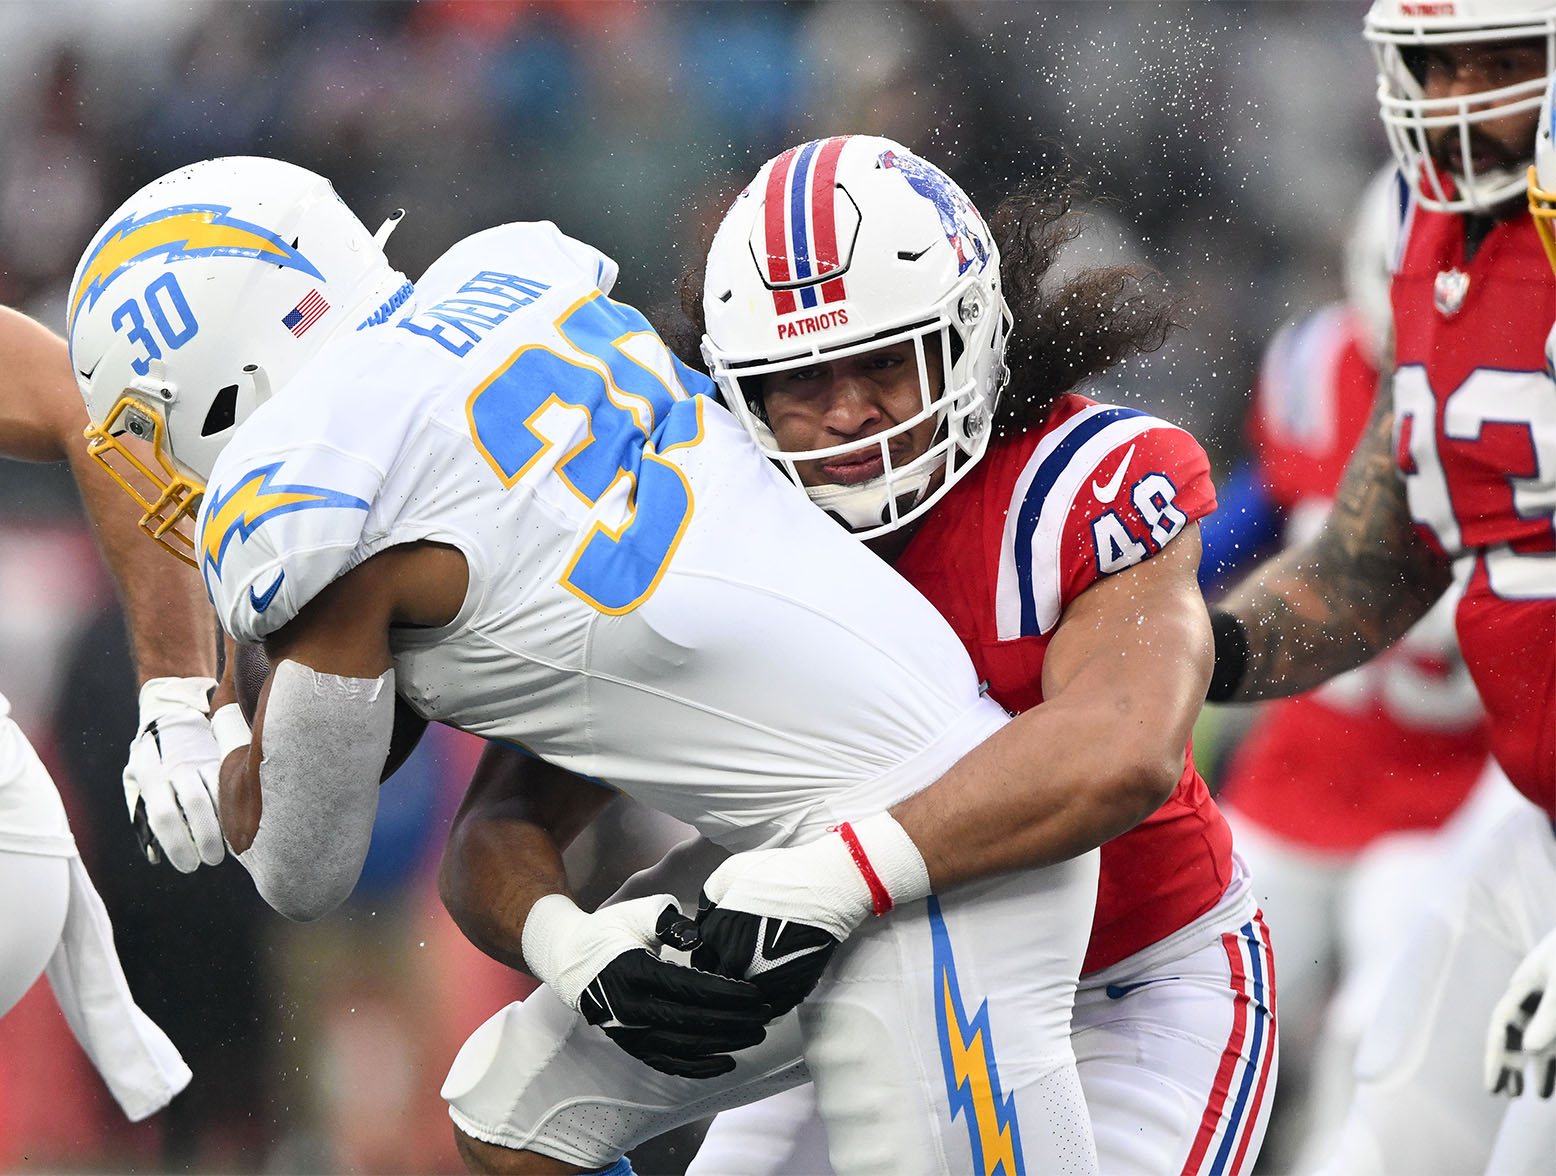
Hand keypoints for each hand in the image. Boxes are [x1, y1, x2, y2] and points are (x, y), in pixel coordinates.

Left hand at [123, 677, 226, 871]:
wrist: (172, 713)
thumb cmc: (151, 759)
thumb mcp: (135, 783)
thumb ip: (143, 816)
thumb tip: (156, 857)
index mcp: (151, 777)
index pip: (165, 818)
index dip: (178, 846)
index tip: (189, 866)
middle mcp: (176, 767)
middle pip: (195, 807)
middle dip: (206, 839)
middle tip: (212, 860)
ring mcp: (202, 758)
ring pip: (218, 794)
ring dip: (225, 825)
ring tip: (230, 847)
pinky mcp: (221, 753)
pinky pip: (232, 781)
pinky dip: (237, 805)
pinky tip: (240, 822)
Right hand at [523, 893, 772, 1078]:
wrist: (570, 960)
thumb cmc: (611, 930)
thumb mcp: (638, 913)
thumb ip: (669, 920)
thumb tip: (698, 935)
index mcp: (634, 971)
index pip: (690, 988)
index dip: (727, 993)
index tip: (757, 994)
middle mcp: (630, 1007)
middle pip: (692, 1021)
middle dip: (734, 1021)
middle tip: (766, 1016)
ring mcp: (629, 1031)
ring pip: (684, 1047)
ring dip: (724, 1043)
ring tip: (755, 1034)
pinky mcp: (630, 1044)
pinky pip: (667, 1063)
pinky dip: (698, 1067)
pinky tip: (727, 1061)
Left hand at [692, 814, 929, 1015]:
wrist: (827, 885)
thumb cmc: (783, 874)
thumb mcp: (730, 872)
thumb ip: (709, 899)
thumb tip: (701, 919)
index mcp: (717, 934)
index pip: (700, 962)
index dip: (709, 957)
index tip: (717, 954)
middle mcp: (736, 962)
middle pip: (719, 983)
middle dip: (725, 975)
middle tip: (739, 962)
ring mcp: (763, 980)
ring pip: (742, 1000)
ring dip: (744, 991)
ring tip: (757, 972)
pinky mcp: (790, 992)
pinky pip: (768, 1009)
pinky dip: (766, 1001)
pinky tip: (772, 983)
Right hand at [1486, 926, 1555, 1097]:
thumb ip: (1550, 1016)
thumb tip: (1528, 1050)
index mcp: (1525, 983)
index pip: (1501, 1025)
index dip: (1494, 1058)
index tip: (1491, 1088)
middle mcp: (1538, 992)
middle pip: (1518, 1033)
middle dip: (1511, 1064)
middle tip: (1507, 1095)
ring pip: (1543, 1038)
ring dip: (1541, 1066)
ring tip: (1538, 1094)